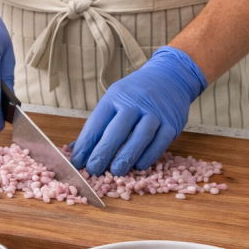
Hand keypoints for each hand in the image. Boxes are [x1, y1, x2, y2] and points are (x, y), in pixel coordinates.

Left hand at [70, 46, 206, 176]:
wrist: (170, 76)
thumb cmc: (135, 94)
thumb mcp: (114, 100)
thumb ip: (98, 125)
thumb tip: (75, 150)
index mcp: (115, 97)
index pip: (97, 123)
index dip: (86, 144)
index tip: (77, 162)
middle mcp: (134, 103)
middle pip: (117, 131)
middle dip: (103, 153)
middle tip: (93, 170)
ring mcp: (155, 112)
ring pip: (140, 136)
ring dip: (127, 156)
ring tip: (116, 172)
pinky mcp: (172, 122)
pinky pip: (160, 141)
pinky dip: (149, 155)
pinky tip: (139, 166)